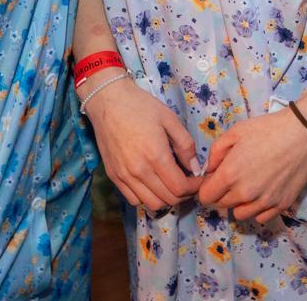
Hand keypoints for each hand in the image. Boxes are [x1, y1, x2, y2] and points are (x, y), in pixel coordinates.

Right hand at [83, 77, 200, 213]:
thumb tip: (195, 168)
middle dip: (184, 195)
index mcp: (156, 156)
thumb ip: (186, 145)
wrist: (108, 101)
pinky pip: (133, 200)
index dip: (194, 188)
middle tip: (189, 182)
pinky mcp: (113, 176)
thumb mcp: (170, 119)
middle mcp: (139, 171)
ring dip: (166, 199)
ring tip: (172, 185)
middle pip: (168, 200)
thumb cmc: (141, 106)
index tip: (199, 179)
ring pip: (151, 204)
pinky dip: (147, 198)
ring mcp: (124, 176)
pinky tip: (153, 184)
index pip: (180, 188)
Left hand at [197, 105, 306, 222]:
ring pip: (240, 215)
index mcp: (230, 175)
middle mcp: (245, 194)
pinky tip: (262, 194)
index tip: (215, 180)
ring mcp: (264, 202)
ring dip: (239, 204)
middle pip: (222, 206)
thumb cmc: (267, 129)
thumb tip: (209, 171)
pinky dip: (258, 209)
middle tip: (234, 178)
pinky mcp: (281, 205)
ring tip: (248, 187)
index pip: (206, 197)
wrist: (303, 134)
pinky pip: (261, 217)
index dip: (207, 187)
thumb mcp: (235, 132)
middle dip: (222, 194)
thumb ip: (215, 153)